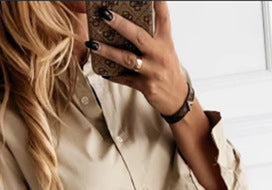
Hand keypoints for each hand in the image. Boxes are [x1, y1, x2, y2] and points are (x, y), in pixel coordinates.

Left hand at [88, 1, 188, 116]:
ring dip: (108, 51)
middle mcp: (160, 55)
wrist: (178, 99)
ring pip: (127, 59)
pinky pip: (126, 80)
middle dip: (120, 25)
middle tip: (105, 14)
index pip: (163, 17)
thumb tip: (126, 25)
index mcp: (165, 42)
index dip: (157, 2)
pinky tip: (103, 71)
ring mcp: (153, 71)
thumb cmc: (167, 70)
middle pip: (138, 36)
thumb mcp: (165, 51)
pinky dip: (113, 75)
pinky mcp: (146, 86)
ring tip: (93, 44)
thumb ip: (150, 38)